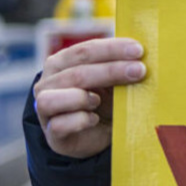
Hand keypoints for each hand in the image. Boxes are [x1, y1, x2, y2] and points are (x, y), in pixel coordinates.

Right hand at [32, 37, 145, 159]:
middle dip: (110, 70)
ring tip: (99, 100)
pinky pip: (59, 125)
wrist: (93, 136)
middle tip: (139, 70)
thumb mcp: (110, 82)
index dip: (111, 49)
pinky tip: (94, 120)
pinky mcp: (51, 133)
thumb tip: (140, 53)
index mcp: (61, 62)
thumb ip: (118, 66)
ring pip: (54, 98)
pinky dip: (79, 121)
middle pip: (76, 72)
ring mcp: (45, 108)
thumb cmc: (101, 101)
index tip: (138, 50)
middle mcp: (48, 82)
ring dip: (82, 97)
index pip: (84, 51)